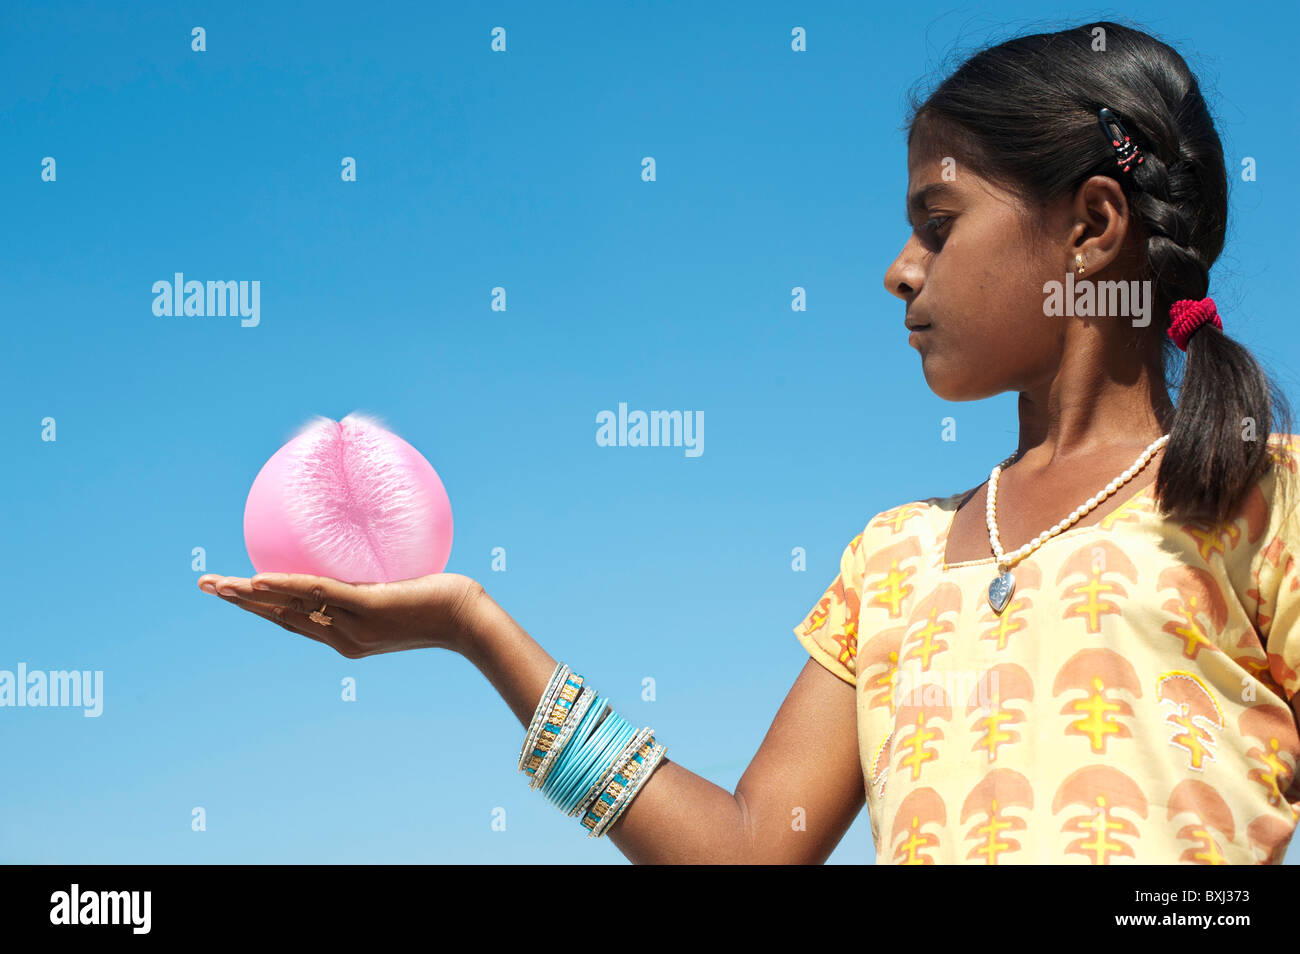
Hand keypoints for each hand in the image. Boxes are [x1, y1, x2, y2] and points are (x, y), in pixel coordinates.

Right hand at [197, 570, 483, 657]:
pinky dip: (286, 586)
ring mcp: (354, 625)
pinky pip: (320, 594)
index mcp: (346, 636)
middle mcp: (343, 637)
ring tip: (217, 584)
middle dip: (239, 604)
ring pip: (291, 609)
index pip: (293, 622)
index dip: (260, 609)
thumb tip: (359, 555)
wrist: (469, 620)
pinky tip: (259, 578)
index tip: (233, 594)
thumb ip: (373, 582)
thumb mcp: (398, 592)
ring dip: (250, 596)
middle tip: (204, 586)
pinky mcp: (368, 607)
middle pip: (279, 619)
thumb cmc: (442, 601)